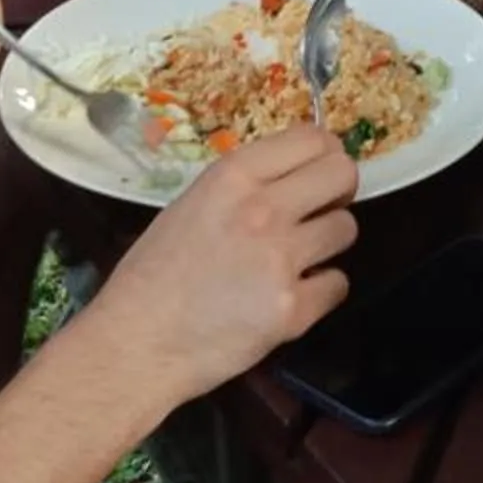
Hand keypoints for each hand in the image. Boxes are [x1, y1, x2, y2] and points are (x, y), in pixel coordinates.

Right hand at [86, 127, 359, 404]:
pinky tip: (287, 298)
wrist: (136, 344)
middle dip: (339, 191)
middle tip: (320, 210)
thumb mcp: (192, 205)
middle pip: (343, 174)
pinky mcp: (292, 309)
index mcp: (232, 177)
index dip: (324, 154)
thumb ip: (244, 188)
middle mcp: (263, 209)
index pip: (312, 138)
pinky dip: (319, 292)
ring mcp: (280, 260)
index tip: (318, 172)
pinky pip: (337, 284)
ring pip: (346, 229)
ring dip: (328, 244)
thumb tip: (295, 178)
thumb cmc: (152, 274)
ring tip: (295, 260)